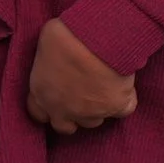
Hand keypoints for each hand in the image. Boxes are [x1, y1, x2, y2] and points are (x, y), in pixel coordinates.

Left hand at [26, 18, 137, 134]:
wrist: (95, 40)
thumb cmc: (64, 36)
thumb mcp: (45, 46)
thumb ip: (48, 63)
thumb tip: (55, 55)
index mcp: (41, 94)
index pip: (39, 114)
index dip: (48, 108)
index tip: (55, 99)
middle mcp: (64, 110)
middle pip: (65, 126)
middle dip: (71, 116)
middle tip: (80, 98)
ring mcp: (92, 113)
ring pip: (94, 121)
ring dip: (97, 108)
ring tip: (102, 87)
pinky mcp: (117, 107)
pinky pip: (123, 110)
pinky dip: (124, 100)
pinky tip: (122, 86)